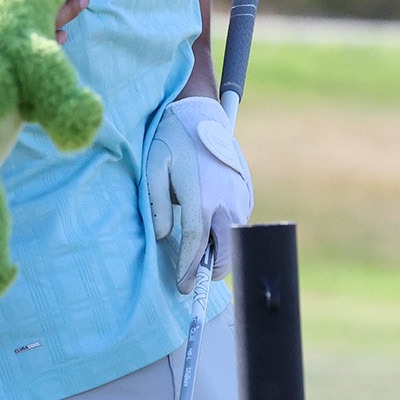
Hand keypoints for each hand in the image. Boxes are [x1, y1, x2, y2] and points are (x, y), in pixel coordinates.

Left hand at [144, 96, 252, 292]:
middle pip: (226, 249)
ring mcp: (241, 195)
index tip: (183, 287)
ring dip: (218, 249)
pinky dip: (224, 230)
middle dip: (212, 270)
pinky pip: (237, 220)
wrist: (199, 112)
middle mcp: (227, 199)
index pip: (197, 243)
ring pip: (234, 236)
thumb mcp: (153, 167)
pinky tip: (208, 228)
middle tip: (193, 281)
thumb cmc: (171, 139)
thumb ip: (156, 204)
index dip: (189, 269)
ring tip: (196, 256)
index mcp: (202, 196)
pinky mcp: (246, 190)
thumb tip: (161, 236)